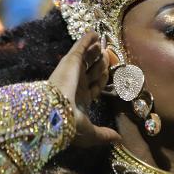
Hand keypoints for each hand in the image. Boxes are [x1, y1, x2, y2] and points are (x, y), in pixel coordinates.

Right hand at [48, 31, 121, 146]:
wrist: (54, 113)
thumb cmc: (71, 125)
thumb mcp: (91, 134)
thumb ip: (104, 135)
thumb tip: (119, 140)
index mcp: (79, 100)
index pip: (94, 87)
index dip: (102, 80)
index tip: (109, 74)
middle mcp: (76, 84)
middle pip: (91, 70)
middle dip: (100, 63)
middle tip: (108, 55)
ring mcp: (73, 71)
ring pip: (86, 58)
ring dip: (94, 50)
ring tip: (102, 42)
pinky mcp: (71, 61)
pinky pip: (81, 46)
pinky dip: (87, 39)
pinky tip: (95, 33)